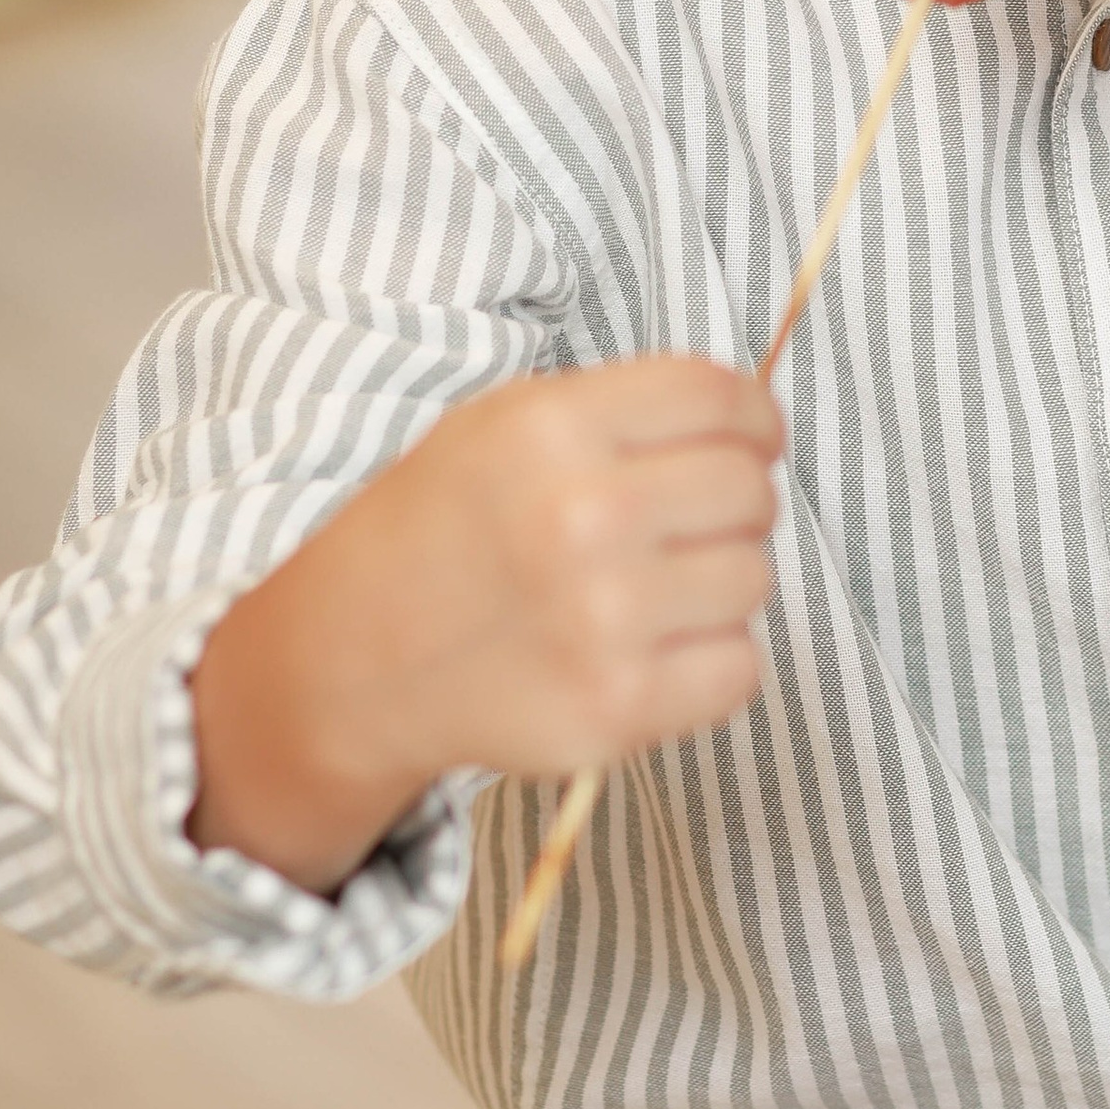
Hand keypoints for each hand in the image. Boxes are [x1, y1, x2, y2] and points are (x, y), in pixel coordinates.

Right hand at [189, 353, 783, 894]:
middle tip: (684, 524)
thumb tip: (747, 422)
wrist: (356, 659)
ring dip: (717, 582)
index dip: (753, 420)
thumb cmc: (443, 529)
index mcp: (554, 430)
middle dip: (732, 503)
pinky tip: (651, 648)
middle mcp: (584, 517)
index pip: (720, 399)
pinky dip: (711, 661)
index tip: (752, 441)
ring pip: (752, 579)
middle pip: (749, 490)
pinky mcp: (618, 708)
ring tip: (650, 589)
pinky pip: (739, 668)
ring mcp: (605, 621)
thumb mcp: (502, 423)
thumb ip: (621, 408)